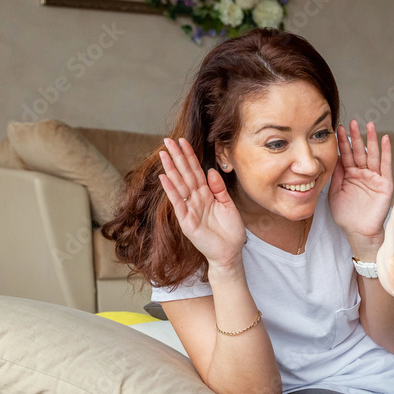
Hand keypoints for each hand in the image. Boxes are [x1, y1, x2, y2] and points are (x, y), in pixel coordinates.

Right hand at [157, 137, 244, 266]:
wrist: (230, 252)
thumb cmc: (230, 231)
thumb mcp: (228, 205)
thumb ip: (219, 188)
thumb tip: (211, 170)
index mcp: (206, 194)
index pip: (195, 171)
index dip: (189, 156)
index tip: (183, 141)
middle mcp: (195, 199)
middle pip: (185, 174)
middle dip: (177, 157)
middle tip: (167, 140)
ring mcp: (189, 209)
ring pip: (179, 185)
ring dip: (171, 169)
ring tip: (163, 154)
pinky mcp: (186, 221)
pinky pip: (178, 203)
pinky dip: (171, 190)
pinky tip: (164, 177)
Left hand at [328, 120, 392, 242]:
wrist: (359, 231)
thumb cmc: (346, 215)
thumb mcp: (335, 193)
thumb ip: (335, 176)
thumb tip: (334, 157)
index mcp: (350, 175)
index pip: (346, 155)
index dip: (343, 142)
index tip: (338, 129)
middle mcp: (362, 174)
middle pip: (359, 151)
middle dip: (356, 136)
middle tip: (352, 121)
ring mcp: (374, 178)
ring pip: (373, 155)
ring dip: (371, 140)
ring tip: (370, 125)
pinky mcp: (385, 183)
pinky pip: (385, 166)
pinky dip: (386, 152)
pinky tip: (385, 140)